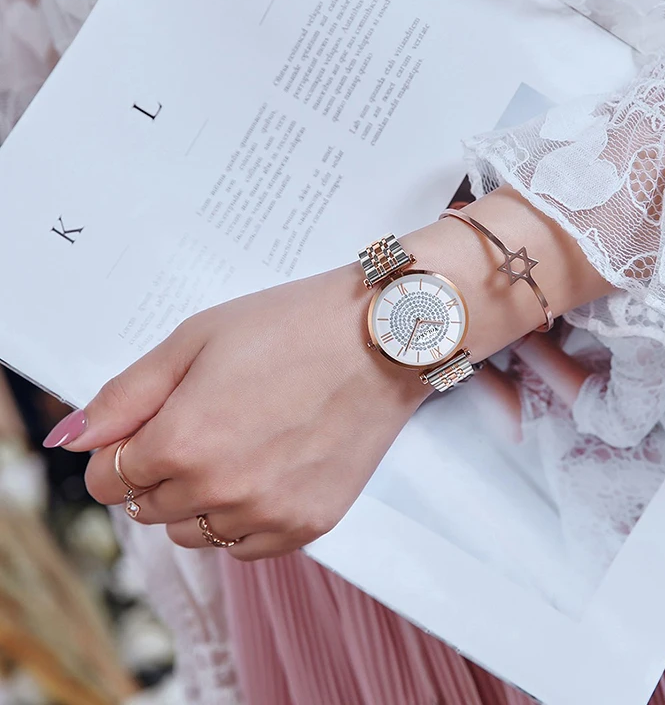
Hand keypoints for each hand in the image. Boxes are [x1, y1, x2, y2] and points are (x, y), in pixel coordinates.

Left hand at [62, 264, 427, 559]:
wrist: (381, 339)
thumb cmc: (291, 327)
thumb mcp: (196, 339)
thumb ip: (125, 395)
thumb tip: (73, 439)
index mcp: (182, 442)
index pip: (109, 480)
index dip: (123, 448)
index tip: (154, 423)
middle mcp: (221, 490)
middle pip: (149, 508)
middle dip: (160, 469)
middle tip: (205, 421)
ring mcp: (268, 514)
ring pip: (195, 533)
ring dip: (199, 499)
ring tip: (239, 445)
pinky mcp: (308, 525)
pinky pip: (246, 548)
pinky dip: (243, 517)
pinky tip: (267, 471)